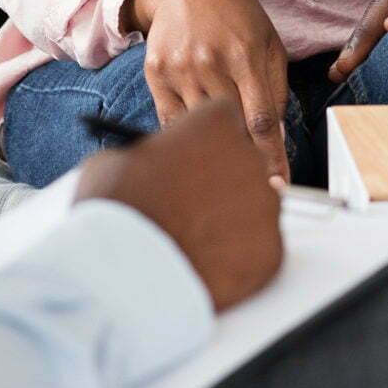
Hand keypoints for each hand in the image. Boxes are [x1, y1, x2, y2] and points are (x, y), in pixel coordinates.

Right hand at [77, 98, 283, 311]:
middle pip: (243, 161)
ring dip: (230, 218)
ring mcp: (264, 204)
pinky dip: (238, 257)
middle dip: (221, 179)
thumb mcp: (117, 162)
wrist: (132, 269)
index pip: (223, 118)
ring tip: (194, 238)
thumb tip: (145, 161)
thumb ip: (145, 154)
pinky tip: (208, 262)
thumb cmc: (118, 208)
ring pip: (254, 205)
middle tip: (194, 202)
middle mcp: (248, 156)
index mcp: (214, 123)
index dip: (204, 141)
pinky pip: (259, 247)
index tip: (192, 156)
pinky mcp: (271, 250)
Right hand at [127, 0, 292, 183]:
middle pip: (229, 128)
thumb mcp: (267, 42)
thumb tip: (275, 136)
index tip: (277, 185)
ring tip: (226, 158)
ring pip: (199, 128)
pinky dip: (187, 135)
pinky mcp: (156, 74)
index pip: (260, 120)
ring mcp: (179, 69)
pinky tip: (198, 139)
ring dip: (215, 147)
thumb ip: (275, 89)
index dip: (270, 158)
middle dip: (244, 156)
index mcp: (244, 55)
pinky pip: (172, 120)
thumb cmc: (235, 14)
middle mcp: (210, 63)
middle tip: (253, 178)